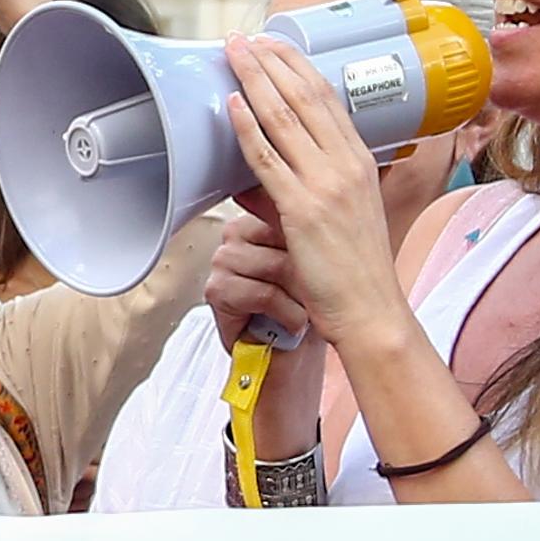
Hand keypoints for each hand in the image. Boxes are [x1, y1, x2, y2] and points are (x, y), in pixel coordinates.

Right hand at [196, 204, 325, 459]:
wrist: (296, 350)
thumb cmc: (311, 302)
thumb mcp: (319, 254)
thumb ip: (309, 223)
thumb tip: (318, 190)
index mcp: (259, 219)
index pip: (284, 207)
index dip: (309, 236)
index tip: (323, 257)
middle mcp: (236, 236)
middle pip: (281, 235)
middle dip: (306, 267)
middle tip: (315, 289)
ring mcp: (222, 262)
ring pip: (272, 265)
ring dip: (299, 294)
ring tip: (304, 307)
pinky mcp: (216, 290)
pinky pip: (260, 292)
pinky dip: (286, 312)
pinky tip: (291, 322)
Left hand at [218, 37, 419, 354]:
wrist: (369, 307)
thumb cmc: (349, 267)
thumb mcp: (333, 214)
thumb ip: (295, 189)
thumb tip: (249, 177)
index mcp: (359, 160)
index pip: (327, 99)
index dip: (297, 67)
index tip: (274, 44)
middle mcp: (346, 164)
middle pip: (305, 97)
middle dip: (273, 61)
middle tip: (246, 36)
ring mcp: (326, 184)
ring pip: (286, 119)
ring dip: (256, 80)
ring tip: (234, 53)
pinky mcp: (304, 210)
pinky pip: (269, 161)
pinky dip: (249, 129)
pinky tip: (234, 104)